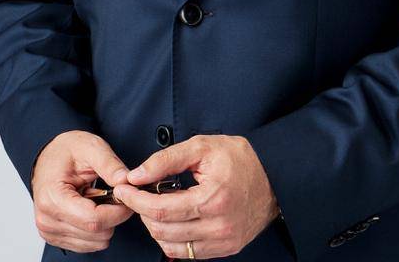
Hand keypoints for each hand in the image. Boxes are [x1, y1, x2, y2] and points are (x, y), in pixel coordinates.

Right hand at [31, 130, 136, 253]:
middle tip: (115, 194)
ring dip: (106, 223)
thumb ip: (110, 165)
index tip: (129, 197)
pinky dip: (97, 229)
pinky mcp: (55, 237)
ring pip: (94, 243)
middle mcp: (47, 220)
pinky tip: (91, 207)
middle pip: (96, 234)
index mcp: (52, 198)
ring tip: (99, 198)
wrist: (50, 156)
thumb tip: (127, 182)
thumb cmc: (67, 150)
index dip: (118, 212)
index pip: (93, 220)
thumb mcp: (92, 148)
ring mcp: (49, 231)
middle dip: (114, 216)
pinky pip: (88, 245)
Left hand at [112, 134, 279, 258]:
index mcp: (212, 198)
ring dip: (156, 228)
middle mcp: (218, 225)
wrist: (274, 176)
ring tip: (155, 207)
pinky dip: (173, 239)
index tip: (124, 189)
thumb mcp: (202, 147)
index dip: (136, 200)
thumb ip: (166, 160)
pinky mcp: (226, 248)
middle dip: (142, 213)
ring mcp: (223, 240)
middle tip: (137, 195)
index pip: (161, 209)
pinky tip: (172, 220)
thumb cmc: (240, 158)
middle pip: (163, 231)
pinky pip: (188, 254)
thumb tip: (137, 175)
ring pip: (172, 247)